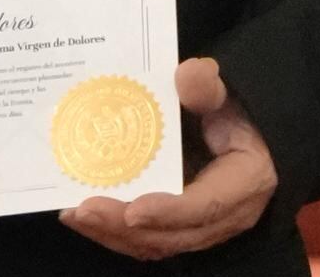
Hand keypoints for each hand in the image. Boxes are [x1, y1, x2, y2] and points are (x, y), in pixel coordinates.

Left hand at [60, 56, 277, 261]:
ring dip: (111, 232)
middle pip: (172, 235)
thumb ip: (208, 88)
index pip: (206, 206)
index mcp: (245, 183)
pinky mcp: (179, 231)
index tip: (133, 210)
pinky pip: (146, 239)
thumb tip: (186, 75)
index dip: (169, 211)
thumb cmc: (235, 115)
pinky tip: (84, 217)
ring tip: (73, 214)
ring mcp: (201, 229)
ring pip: (154, 243)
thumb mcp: (227, 96)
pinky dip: (114, 232)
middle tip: (83, 209)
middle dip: (123, 226)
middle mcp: (224, 217)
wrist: (246, 135)